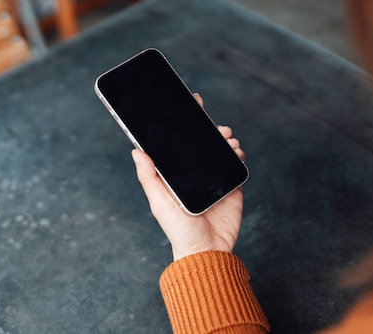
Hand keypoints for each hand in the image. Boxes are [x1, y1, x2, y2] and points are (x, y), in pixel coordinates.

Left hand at [131, 93, 244, 260]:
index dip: (183, 125)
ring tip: (227, 138)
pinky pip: (236, 165)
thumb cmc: (179, 230)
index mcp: (177, 175)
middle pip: (203, 144)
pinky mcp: (231, 186)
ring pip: (221, 151)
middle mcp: (195, 174)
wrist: (207, 250)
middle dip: (209, 130)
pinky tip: (236, 151)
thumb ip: (149, 177)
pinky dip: (238, 154)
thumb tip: (135, 150)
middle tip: (213, 124)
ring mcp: (214, 179)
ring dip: (225, 140)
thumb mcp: (159, 202)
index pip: (179, 145)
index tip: (190, 105)